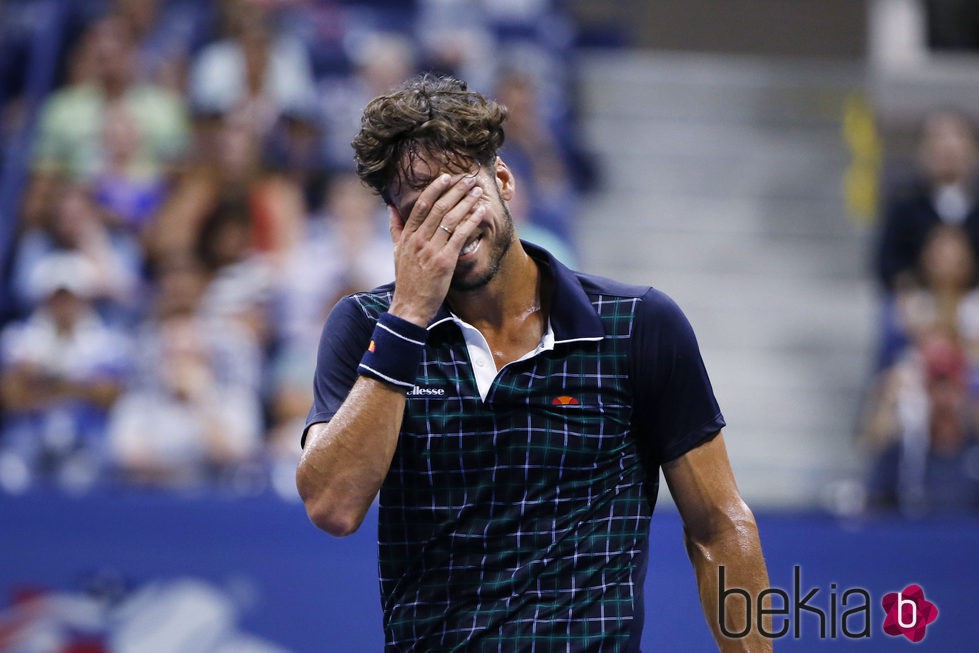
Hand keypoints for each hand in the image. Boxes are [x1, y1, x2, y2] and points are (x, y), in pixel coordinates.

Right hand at [387, 172, 484, 325]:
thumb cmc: (406, 280)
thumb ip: (395, 228)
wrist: (410, 306)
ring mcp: (431, 250)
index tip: (447, 177)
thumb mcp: (396, 251)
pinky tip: (480, 211)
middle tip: (468, 178)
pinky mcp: (445, 261)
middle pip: (439, 208)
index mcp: (407, 236)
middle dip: (455, 191)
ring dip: (466, 201)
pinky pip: (460, 235)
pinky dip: (471, 221)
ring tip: (477, 190)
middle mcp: (418, 240)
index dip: (435, 189)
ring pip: (450, 219)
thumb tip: (390, 207)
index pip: (421, 205)